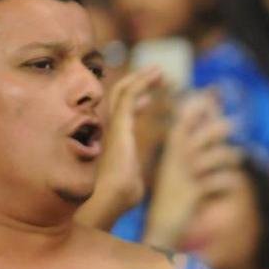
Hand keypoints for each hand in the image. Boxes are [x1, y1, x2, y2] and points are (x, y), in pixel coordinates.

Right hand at [76, 66, 163, 229]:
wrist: (109, 199)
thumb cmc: (121, 197)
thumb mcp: (132, 182)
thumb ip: (133, 173)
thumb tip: (134, 178)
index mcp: (115, 141)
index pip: (123, 116)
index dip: (136, 105)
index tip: (150, 100)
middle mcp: (110, 129)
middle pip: (119, 99)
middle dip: (138, 85)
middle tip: (157, 76)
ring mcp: (111, 124)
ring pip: (122, 92)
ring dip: (142, 78)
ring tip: (159, 70)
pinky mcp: (117, 123)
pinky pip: (128, 95)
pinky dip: (142, 81)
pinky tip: (156, 74)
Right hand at [142, 92, 240, 248]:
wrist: (159, 232)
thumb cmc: (173, 202)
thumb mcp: (178, 176)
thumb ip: (191, 156)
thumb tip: (207, 138)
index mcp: (170, 157)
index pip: (182, 126)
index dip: (195, 110)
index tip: (211, 94)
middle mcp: (174, 165)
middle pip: (197, 137)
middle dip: (217, 128)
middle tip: (240, 121)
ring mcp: (182, 179)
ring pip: (208, 158)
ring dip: (227, 154)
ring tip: (240, 156)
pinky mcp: (192, 194)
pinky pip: (214, 183)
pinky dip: (227, 182)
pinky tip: (234, 184)